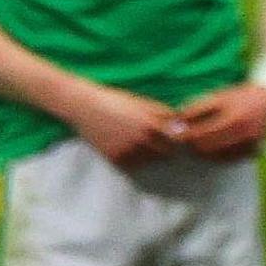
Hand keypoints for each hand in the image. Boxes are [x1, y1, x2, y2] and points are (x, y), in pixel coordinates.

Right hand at [62, 82, 186, 168]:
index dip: (176, 139)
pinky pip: (133, 165)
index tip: (172, 137)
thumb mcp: (141, 102)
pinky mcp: (115, 158)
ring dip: (149, 155)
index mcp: (150, 124)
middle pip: (166, 154)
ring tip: (138, 143)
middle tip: (156, 142)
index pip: (176, 141)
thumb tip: (182, 126)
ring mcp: (128, 151)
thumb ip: (164, 114)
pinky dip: (133, 159)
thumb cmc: (114, 101)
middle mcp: (141, 140)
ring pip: (150, 161)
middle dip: (164, 149)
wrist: (82, 106)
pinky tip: (126, 147)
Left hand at [173, 83, 265, 162]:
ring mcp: (250, 142)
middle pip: (206, 147)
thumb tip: (176, 123)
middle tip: (185, 141)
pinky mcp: (255, 150)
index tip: (175, 133)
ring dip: (203, 152)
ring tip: (197, 144)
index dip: (184, 135)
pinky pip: (229, 159)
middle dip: (192, 145)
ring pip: (216, 156)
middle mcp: (243, 131)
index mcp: (231, 116)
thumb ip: (195, 109)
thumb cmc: (237, 98)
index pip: (199, 133)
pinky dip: (218, 156)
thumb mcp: (216, 97)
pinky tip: (213, 148)